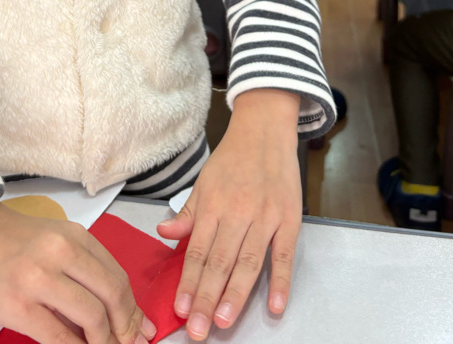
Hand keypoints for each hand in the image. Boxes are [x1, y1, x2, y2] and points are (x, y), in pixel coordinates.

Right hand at [0, 199, 154, 343]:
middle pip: (112, 295)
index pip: (117, 277)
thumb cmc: (14, 240)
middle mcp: (61, 253)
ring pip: (91, 317)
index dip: (132, 309)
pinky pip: (58, 337)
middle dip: (125, 328)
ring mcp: (39, 279)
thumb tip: (120, 311)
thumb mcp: (56, 239)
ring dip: (103, 342)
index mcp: (75, 236)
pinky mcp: (18, 305)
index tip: (140, 330)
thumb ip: (84, 268)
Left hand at [158, 89, 301, 337]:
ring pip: (248, 262)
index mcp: (213, 204)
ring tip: (224, 322)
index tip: (181, 310)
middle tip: (199, 330)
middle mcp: (237, 211)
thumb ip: (187, 213)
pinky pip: (284, 254)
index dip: (189, 282)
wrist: (265, 130)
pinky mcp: (289, 218)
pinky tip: (274, 305)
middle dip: (208, 299)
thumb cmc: (232, 159)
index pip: (198, 251)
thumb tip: (163, 234)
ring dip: (236, 295)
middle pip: (220, 262)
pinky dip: (281, 280)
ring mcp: (265, 216)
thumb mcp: (203, 182)